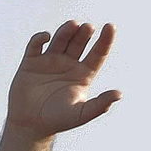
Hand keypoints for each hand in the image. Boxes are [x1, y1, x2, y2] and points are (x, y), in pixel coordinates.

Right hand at [5, 21, 121, 138]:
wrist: (30, 125)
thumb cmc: (58, 120)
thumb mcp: (81, 114)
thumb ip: (100, 105)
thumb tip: (119, 94)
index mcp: (83, 74)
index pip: (98, 53)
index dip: (105, 40)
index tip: (110, 26)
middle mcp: (68, 64)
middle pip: (79, 42)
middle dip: (84, 33)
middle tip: (88, 27)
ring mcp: (50, 60)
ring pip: (61, 39)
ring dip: (67, 31)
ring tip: (74, 25)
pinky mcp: (31, 61)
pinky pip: (36, 45)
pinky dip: (40, 38)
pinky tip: (46, 37)